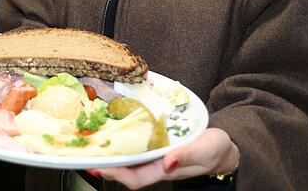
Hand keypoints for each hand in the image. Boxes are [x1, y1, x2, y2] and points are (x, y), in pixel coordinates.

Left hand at [91, 128, 237, 189]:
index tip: (100, 168)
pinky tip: (113, 130)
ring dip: (111, 152)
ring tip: (93, 143)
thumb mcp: (204, 150)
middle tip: (86, 155)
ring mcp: (155, 153)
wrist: (222, 146)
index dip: (117, 175)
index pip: (136, 178)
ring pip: (128, 156)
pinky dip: (122, 140)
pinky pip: (135, 143)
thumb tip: (168, 162)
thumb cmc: (215, 150)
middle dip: (106, 164)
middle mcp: (156, 164)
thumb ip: (187, 156)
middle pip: (125, 169)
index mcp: (165, 170)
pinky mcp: (156, 142)